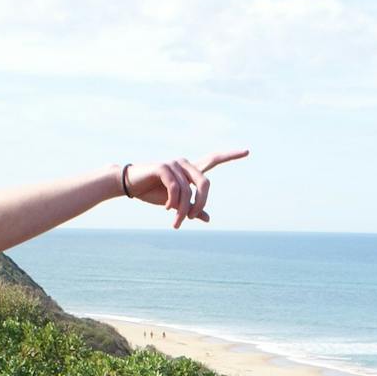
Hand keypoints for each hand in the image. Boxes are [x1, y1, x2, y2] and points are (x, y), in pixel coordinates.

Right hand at [127, 149, 249, 227]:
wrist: (129, 185)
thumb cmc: (151, 192)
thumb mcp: (174, 203)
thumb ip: (190, 208)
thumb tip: (206, 217)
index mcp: (189, 170)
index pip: (213, 159)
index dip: (230, 156)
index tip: (247, 151)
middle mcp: (184, 164)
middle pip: (205, 183)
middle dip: (201, 204)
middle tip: (193, 219)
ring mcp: (174, 164)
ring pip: (188, 191)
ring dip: (184, 210)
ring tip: (176, 223)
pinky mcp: (163, 167)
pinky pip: (176, 188)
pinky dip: (173, 202)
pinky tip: (167, 209)